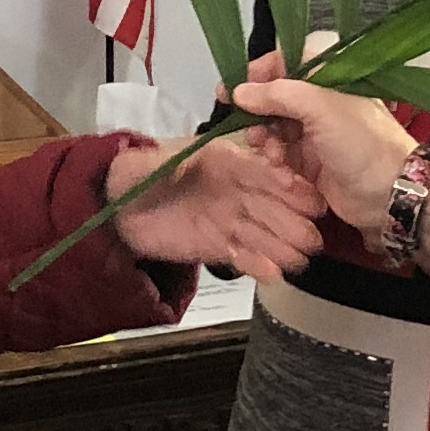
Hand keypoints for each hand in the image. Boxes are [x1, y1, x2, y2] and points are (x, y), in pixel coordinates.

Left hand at [106, 125, 323, 277]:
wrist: (115, 209)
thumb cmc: (136, 174)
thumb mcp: (153, 161)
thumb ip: (180, 161)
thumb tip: (203, 156)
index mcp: (223, 161)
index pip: (258, 170)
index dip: (279, 181)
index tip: (301, 191)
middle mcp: (234, 190)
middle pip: (268, 205)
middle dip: (292, 219)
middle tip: (313, 234)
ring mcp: (228, 220)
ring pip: (261, 233)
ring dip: (282, 246)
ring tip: (301, 259)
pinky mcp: (218, 247)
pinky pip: (242, 256)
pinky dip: (258, 265)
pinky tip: (275, 274)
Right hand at [228, 55, 419, 230]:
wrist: (390, 192)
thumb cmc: (363, 143)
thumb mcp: (321, 108)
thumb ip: (278, 94)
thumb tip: (240, 90)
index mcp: (329, 78)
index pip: (286, 62)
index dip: (258, 73)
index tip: (234, 88)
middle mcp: (320, 101)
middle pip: (274, 98)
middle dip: (257, 113)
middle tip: (249, 129)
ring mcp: (315, 132)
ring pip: (274, 128)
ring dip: (265, 139)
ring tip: (270, 152)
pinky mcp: (310, 161)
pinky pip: (280, 154)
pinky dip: (275, 160)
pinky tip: (280, 168)